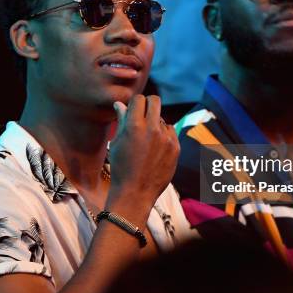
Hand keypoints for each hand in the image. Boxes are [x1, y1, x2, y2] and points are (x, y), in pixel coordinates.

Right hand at [107, 95, 178, 215]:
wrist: (135, 193)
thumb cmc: (121, 168)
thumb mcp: (116, 143)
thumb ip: (121, 121)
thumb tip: (119, 104)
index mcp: (134, 126)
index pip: (139, 99)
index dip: (135, 103)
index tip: (133, 109)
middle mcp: (152, 129)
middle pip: (155, 101)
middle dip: (148, 105)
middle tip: (143, 114)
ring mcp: (166, 138)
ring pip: (162, 119)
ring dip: (155, 124)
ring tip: (147, 141)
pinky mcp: (176, 148)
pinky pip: (170, 132)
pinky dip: (164, 136)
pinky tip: (156, 149)